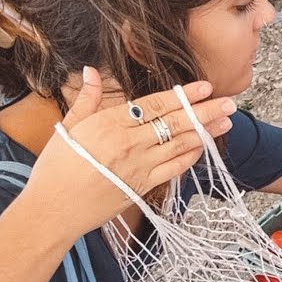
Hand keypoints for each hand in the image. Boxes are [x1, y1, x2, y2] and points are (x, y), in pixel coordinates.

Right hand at [22, 67, 237, 238]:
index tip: (204, 87)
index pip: (154, 105)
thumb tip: (91, 71)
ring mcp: (138, 167)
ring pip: (179, 145)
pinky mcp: (141, 187)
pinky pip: (173, 169)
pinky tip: (203, 147)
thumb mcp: (67, 127)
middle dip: (204, 111)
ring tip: (226, 121)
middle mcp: (128, 144)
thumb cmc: (55, 168)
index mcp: (109, 124)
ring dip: (205, 132)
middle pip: (174, 123)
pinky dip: (189, 157)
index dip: (182, 96)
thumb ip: (87, 99)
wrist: (53, 210)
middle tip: (228, 102)